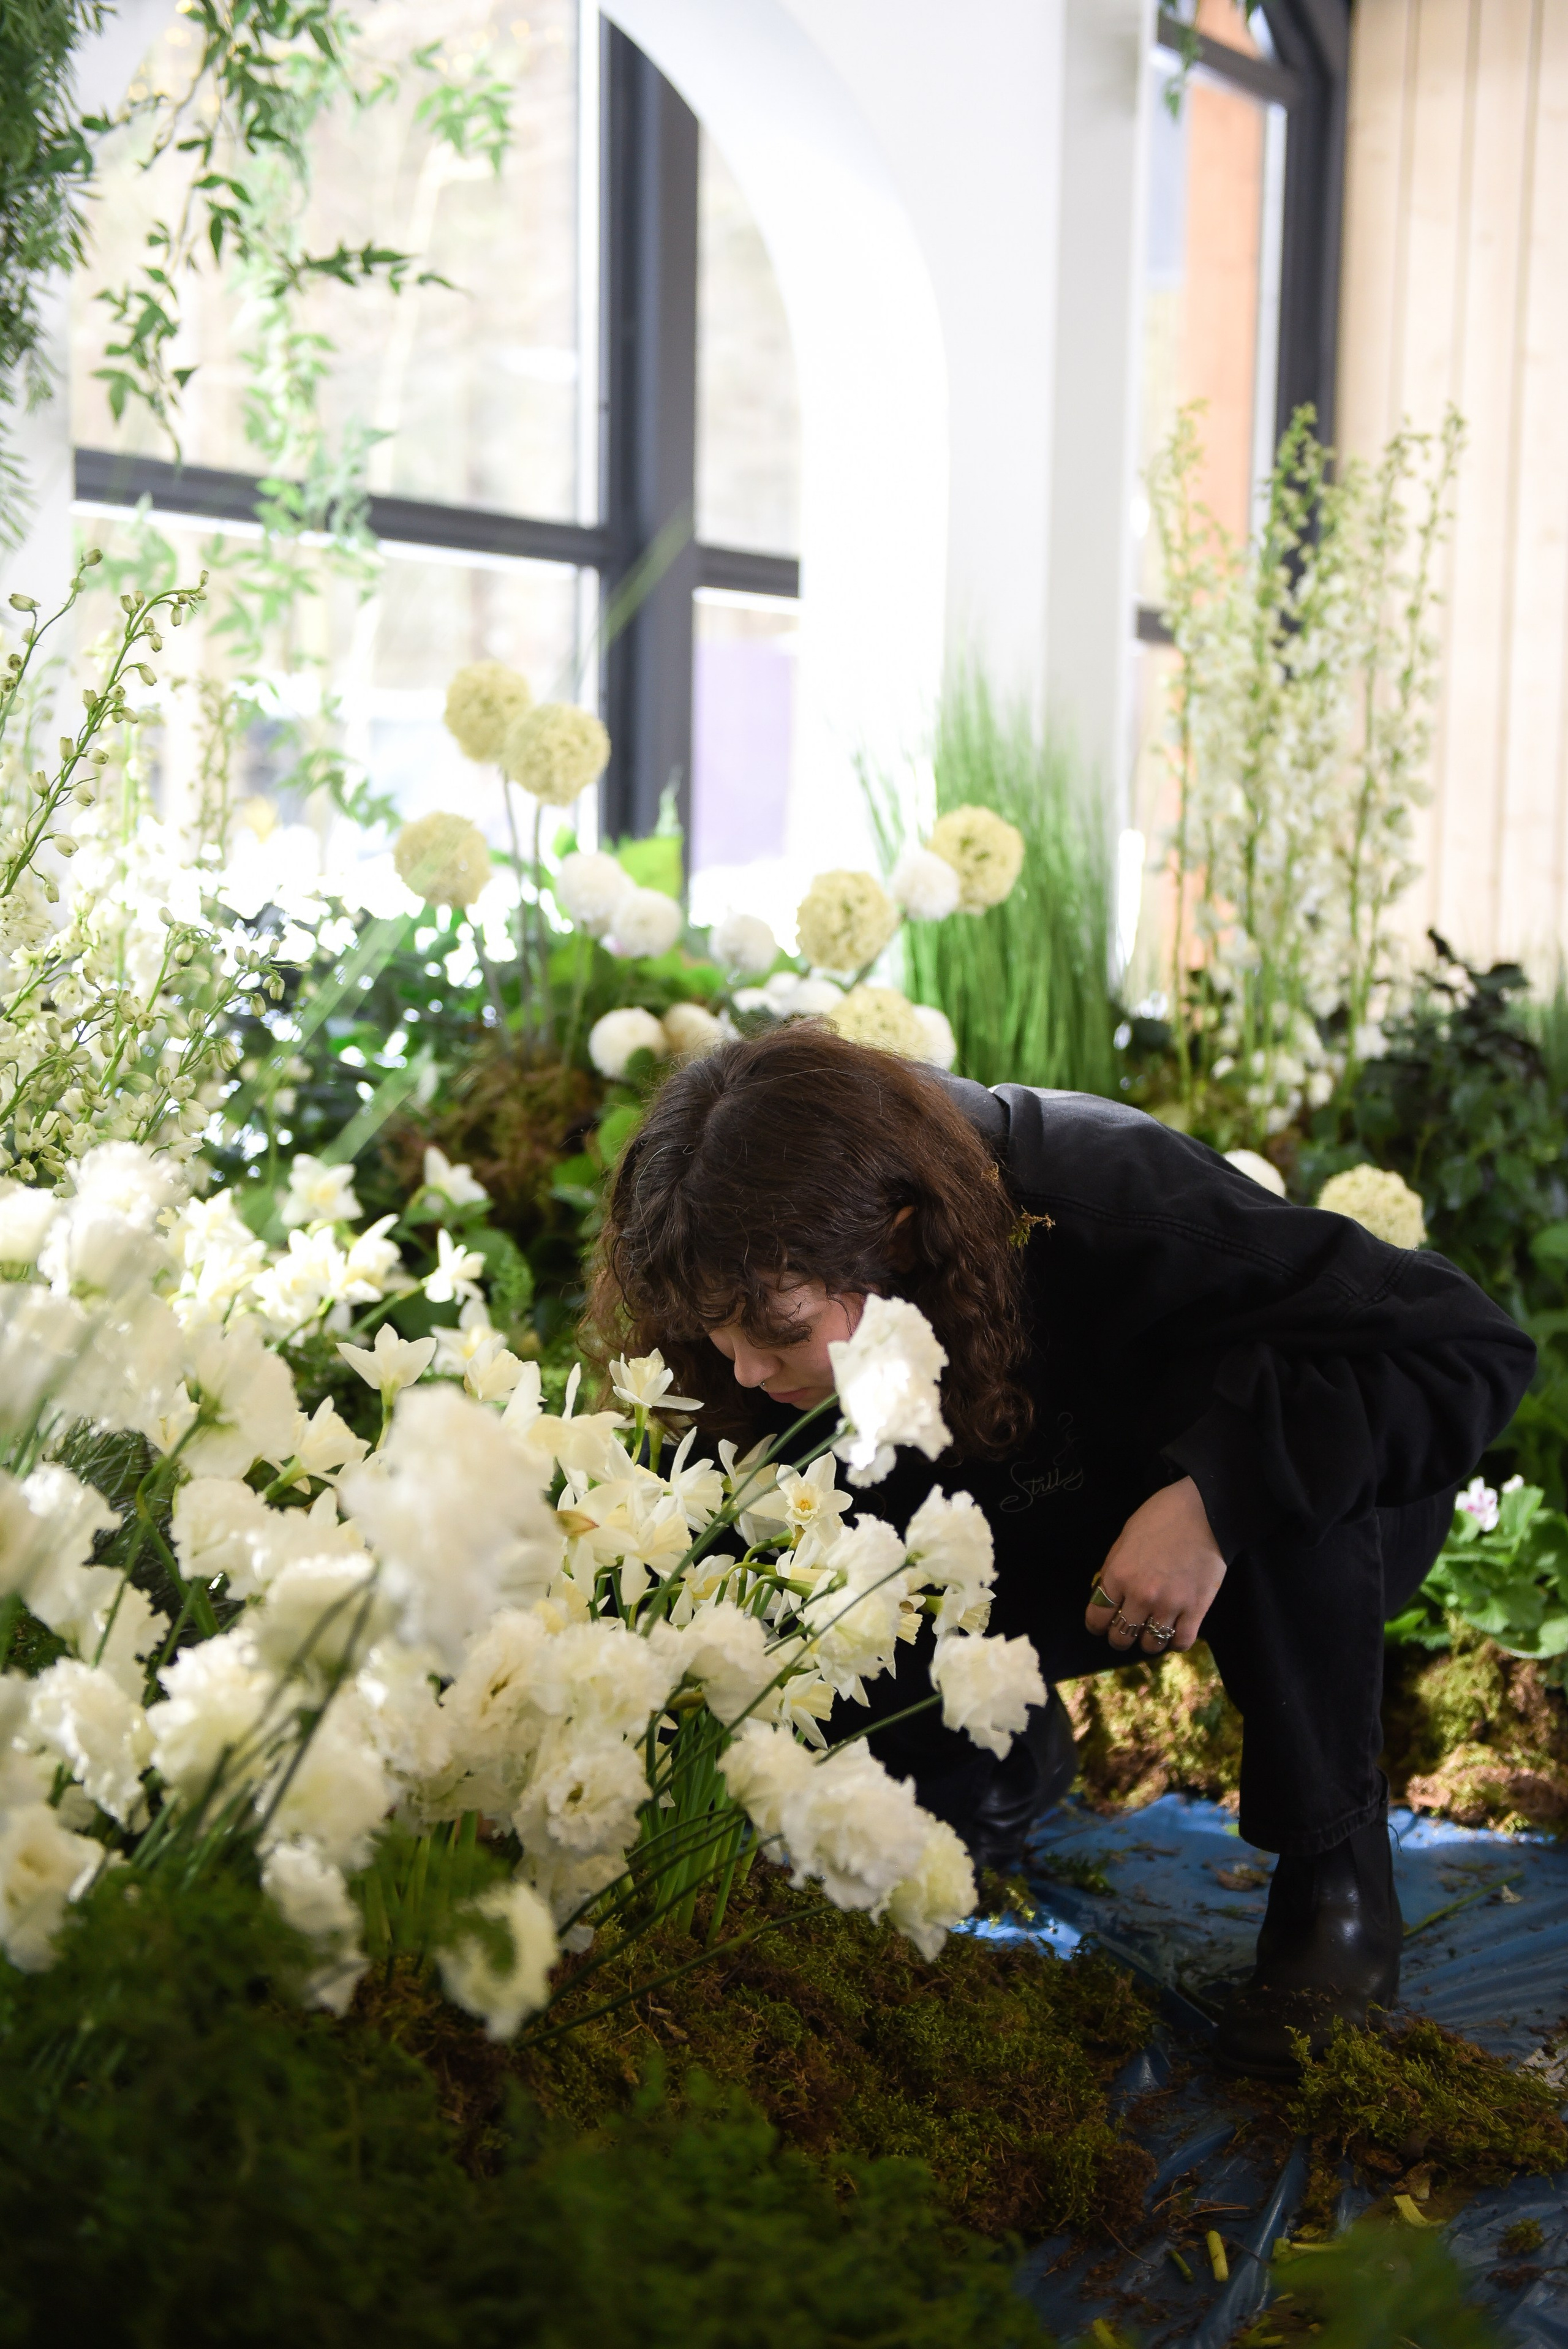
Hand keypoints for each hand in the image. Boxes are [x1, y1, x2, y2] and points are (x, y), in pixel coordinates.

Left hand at [1085, 1477, 1225, 1654]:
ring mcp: (1169, 1604)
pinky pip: (1181, 1642)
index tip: (1101, 1626)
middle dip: (1120, 1636)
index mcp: (1118, 1575)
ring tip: (1152, 1629)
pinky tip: (1175, 1630)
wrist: (1203, 1510)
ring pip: (1150, 1645)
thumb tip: (1105, 1594)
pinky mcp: (1196, 1609)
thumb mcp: (1125, 1538)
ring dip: (1148, 1641)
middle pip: (1120, 1637)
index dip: (1096, 1625)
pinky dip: (1176, 1642)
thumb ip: (1113, 1569)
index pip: (1096, 1618)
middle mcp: (1140, 1595)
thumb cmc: (1161, 1517)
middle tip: (1126, 1629)